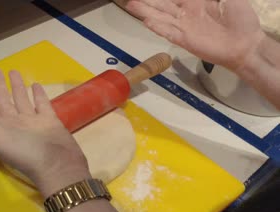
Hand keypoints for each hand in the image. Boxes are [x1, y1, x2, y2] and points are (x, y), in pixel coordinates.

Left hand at [0, 69, 89, 195]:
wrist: (57, 164)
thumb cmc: (25, 152)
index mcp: (0, 128)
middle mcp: (15, 124)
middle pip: (4, 101)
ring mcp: (33, 122)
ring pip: (22, 100)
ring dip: (17, 87)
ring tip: (13, 72)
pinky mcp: (49, 121)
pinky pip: (42, 104)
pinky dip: (38, 95)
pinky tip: (35, 85)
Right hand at [125, 0, 264, 70]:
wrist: (245, 45)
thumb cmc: (241, 19)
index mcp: (196, 2)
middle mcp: (186, 13)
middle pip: (162, 5)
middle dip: (147, 1)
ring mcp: (184, 27)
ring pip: (160, 16)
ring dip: (145, 11)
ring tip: (130, 5)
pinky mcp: (184, 40)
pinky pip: (168, 32)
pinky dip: (157, 26)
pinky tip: (146, 21)